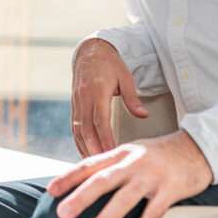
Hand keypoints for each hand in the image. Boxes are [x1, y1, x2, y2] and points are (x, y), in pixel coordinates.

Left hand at [48, 131, 212, 217]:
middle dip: (81, 197)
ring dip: (107, 217)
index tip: (51, 190)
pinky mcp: (171, 189)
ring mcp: (152, 175)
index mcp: (121, 154)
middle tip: (62, 214)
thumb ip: (111, 166)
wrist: (198, 147)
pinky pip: (154, 210)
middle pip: (103, 179)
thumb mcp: (132, 153)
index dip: (69, 176)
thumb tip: (83, 181)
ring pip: (126, 197)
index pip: (90, 164)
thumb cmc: (159, 155)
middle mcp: (133, 163)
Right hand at [71, 38, 147, 156]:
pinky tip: (86, 153)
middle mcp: (84, 98)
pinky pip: (74, 127)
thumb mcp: (125, 77)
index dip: (104, 138)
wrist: (90, 51)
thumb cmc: (110, 64)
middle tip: (104, 166)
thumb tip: (143, 115)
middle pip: (86, 129)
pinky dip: (79, 142)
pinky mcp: (74, 105)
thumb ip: (132, 98)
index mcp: (97, 91)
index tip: (112, 152)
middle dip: (94, 149)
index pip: (100, 120)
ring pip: (78, 130)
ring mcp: (76, 102)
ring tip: (95, 165)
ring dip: (85, 148)